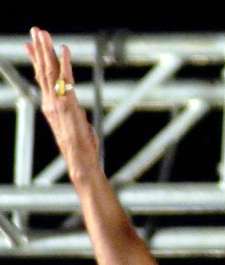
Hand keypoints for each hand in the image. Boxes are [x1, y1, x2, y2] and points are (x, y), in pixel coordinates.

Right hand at [25, 27, 100, 181]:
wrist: (79, 158)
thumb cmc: (80, 146)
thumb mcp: (75, 125)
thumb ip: (73, 112)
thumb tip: (75, 106)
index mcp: (51, 106)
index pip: (42, 79)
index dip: (37, 61)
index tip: (30, 46)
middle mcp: (51, 102)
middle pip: (44, 71)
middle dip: (39, 49)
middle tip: (35, 30)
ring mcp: (57, 103)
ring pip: (50, 72)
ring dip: (47, 50)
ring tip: (42, 33)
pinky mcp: (67, 104)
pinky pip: (66, 80)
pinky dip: (65, 63)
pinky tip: (64, 49)